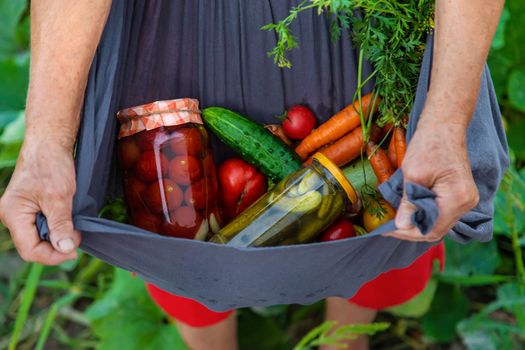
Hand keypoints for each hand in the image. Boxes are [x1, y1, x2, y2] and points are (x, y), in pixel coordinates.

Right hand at [0, 140, 80, 263]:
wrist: (49, 142)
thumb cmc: (51, 165)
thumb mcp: (60, 197)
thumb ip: (61, 225)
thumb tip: (65, 249)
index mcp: (13, 214)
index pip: (29, 249)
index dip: (53, 255)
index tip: (74, 251)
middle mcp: (12, 215)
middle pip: (32, 246)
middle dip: (55, 247)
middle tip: (77, 239)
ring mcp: (20, 211)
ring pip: (38, 237)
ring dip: (57, 237)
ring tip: (74, 230)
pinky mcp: (30, 207)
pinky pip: (41, 226)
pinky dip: (55, 228)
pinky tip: (68, 223)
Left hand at [385, 116, 478, 241]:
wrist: (443, 125)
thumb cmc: (428, 145)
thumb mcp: (412, 175)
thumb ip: (408, 203)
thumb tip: (401, 226)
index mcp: (457, 199)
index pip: (431, 229)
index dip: (407, 233)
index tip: (386, 230)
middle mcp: (466, 203)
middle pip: (436, 229)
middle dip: (410, 230)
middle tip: (388, 227)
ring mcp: (464, 199)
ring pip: (437, 222)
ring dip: (416, 223)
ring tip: (395, 221)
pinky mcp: (458, 194)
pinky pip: (440, 212)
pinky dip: (423, 214)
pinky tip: (407, 211)